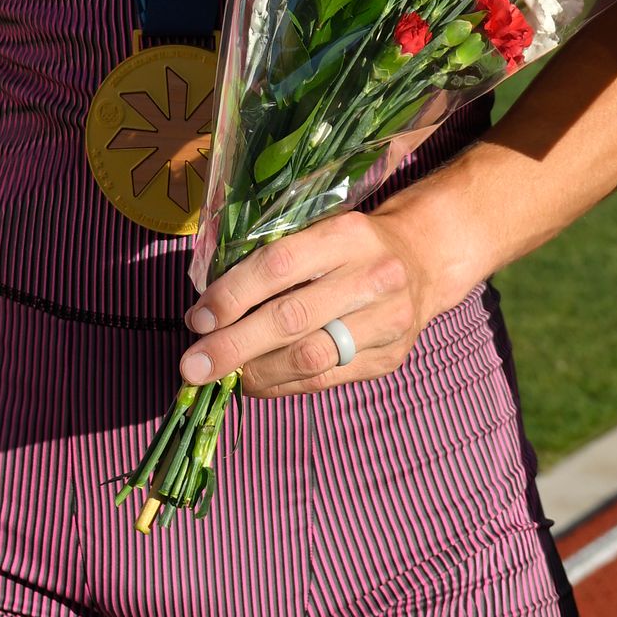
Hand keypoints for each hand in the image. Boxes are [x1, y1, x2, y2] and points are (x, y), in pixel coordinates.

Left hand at [178, 203, 469, 395]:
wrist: (424, 262)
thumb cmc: (352, 246)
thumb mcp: (320, 231)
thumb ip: (272, 261)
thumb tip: (208, 311)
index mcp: (346, 234)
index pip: (280, 265)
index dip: (233, 294)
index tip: (198, 318)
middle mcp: (373, 275)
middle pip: (292, 318)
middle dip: (234, 345)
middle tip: (192, 366)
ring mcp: (387, 320)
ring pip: (310, 357)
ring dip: (256, 372)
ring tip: (224, 376)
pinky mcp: (389, 357)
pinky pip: (326, 380)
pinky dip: (283, 385)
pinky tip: (257, 382)